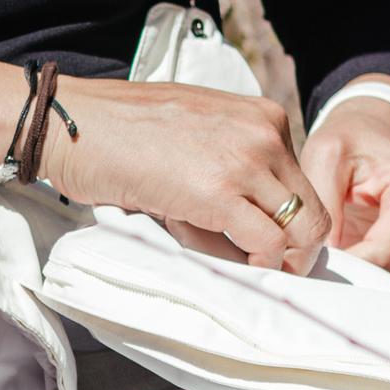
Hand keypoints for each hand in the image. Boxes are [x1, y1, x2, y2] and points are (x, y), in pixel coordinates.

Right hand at [0, 60, 330, 271]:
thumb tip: (261, 220)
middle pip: (313, 209)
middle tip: (274, 271)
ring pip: (300, 230)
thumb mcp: (199, 129)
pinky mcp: (220, 193)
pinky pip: (265, 244)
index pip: (305, 182)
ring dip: (280, 262)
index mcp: (263, 116)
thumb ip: (235, 161)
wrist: (77, 123)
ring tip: (252, 273)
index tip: (277, 247)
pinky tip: (235, 269)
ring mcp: (245, 161)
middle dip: (299, 249)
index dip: (293, 221)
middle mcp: (264, 134)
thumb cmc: (126, 129)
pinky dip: (258, 267)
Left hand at [299, 94, 389, 286]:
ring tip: (325, 275)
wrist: (371, 134)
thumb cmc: (349, 142)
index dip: (344, 268)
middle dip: (353, 283)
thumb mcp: (326, 156)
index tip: (309, 272)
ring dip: (363, 288)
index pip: (382, 254)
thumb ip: (324, 204)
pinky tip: (342, 274)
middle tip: (313, 280)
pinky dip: (371, 285)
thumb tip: (324, 254)